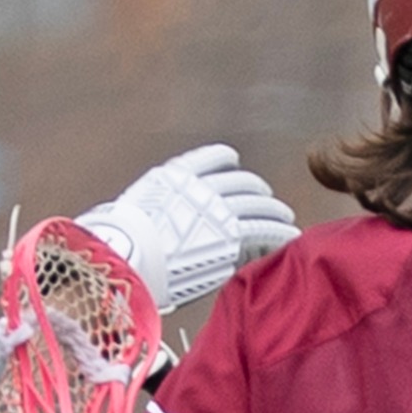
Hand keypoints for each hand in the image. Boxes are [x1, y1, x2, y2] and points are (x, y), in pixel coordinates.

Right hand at [75, 144, 298, 313]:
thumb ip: (156, 205)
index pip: (213, 158)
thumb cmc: (120, 241)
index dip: (228, 162)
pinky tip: (291, 234)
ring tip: (285, 217)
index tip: (236, 165)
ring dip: (274, 210)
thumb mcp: (133, 209)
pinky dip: (280, 230)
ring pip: (258, 204)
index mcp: (177, 175)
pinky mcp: (232, 234)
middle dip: (257, 191)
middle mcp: (202, 187)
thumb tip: (154, 219)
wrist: (127, 254)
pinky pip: (264, 227)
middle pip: (241, 183)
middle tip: (267, 200)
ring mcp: (219, 208)